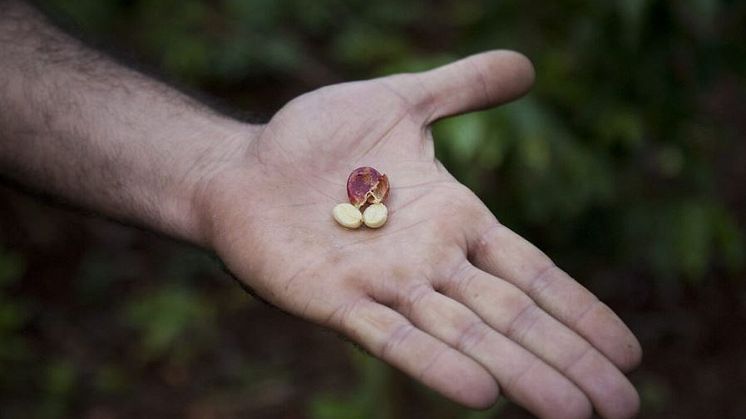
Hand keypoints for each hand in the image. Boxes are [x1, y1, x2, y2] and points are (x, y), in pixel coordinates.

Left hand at [199, 51, 641, 418]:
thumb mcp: (401, 101)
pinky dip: (433, 363)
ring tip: (573, 414)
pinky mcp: (336, 301)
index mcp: (454, 221)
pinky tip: (479, 392)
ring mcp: (386, 285)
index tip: (630, 353)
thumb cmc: (317, 140)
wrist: (243, 167)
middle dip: (569, 360)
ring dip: (520, 373)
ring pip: (465, 335)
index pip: (533, 273)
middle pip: (513, 317)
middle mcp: (430, 262)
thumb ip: (460, 88)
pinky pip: (392, 337)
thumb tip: (528, 64)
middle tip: (623, 409)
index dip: (581, 312)